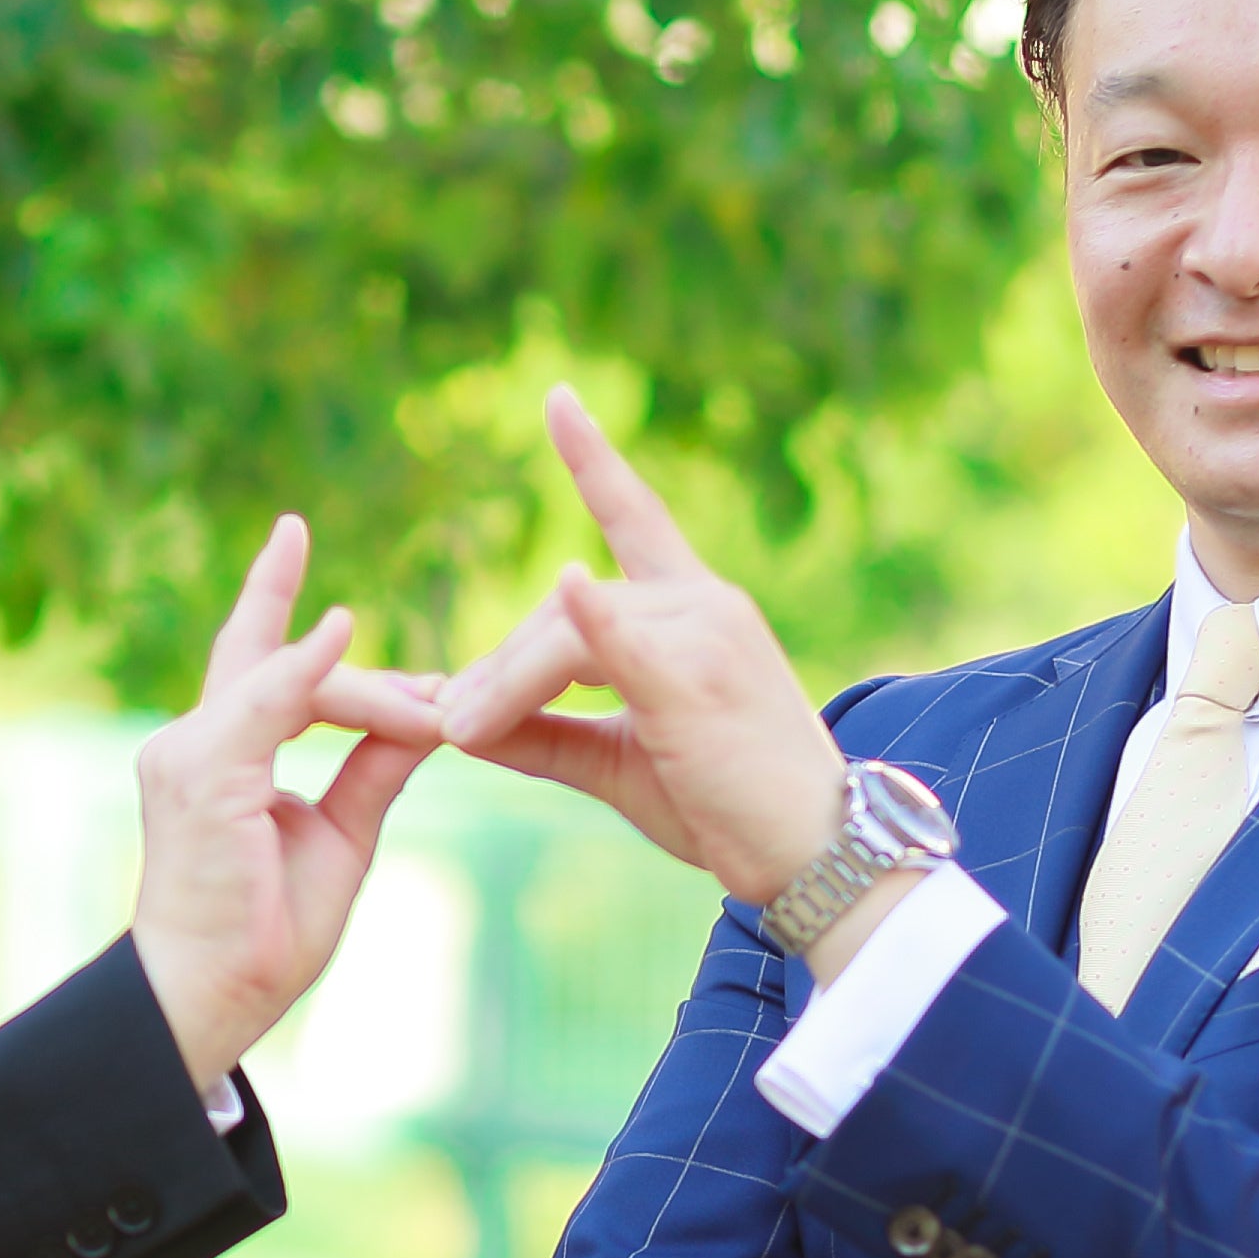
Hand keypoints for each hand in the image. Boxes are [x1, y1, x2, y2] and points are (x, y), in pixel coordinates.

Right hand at [128, 514, 442, 1089]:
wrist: (213, 996)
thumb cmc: (265, 932)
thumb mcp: (340, 835)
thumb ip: (371, 770)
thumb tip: (421, 719)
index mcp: (218, 755)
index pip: (250, 657)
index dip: (272, 593)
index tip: (293, 532)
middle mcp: (190, 742)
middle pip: (269, 658)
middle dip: (342, 648)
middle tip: (438, 691)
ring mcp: (189, 753)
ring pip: (290, 683)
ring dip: (372, 694)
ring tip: (434, 711)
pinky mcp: (204, 774)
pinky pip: (267, 703)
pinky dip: (309, 669)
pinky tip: (346, 634)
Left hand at [433, 389, 850, 911]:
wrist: (812, 857)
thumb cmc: (723, 806)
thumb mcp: (620, 759)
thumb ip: (544, 731)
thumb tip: (456, 716)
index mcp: (692, 610)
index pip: (636, 516)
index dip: (594, 458)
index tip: (557, 400)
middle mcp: (702, 604)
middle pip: (563, 604)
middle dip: (497, 665)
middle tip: (446, 721)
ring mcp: (704, 636)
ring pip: (567, 633)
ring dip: (503, 685)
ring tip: (457, 732)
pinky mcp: (695, 682)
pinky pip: (620, 644)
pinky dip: (587, 619)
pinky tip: (568, 586)